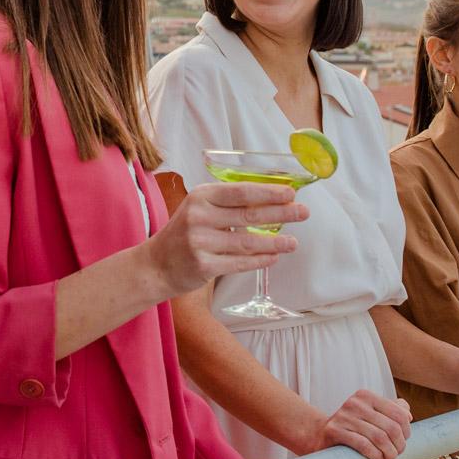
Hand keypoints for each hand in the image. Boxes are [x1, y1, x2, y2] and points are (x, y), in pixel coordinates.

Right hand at [146, 182, 305, 296]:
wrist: (155, 265)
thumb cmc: (183, 234)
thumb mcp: (198, 209)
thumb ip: (226, 204)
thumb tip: (268, 200)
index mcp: (200, 197)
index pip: (240, 192)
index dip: (268, 192)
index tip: (291, 192)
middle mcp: (199, 217)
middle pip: (249, 215)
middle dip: (281, 213)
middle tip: (303, 212)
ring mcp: (200, 242)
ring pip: (248, 242)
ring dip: (276, 242)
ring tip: (294, 242)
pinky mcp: (203, 266)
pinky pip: (240, 263)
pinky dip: (260, 260)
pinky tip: (274, 257)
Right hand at [299, 389, 411, 458]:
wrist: (319, 435)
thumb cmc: (351, 428)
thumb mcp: (370, 414)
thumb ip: (390, 410)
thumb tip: (407, 413)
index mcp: (366, 396)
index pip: (399, 413)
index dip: (407, 431)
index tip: (403, 442)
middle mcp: (355, 402)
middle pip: (391, 427)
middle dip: (399, 445)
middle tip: (396, 455)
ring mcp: (344, 415)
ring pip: (379, 437)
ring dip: (389, 453)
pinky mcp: (335, 430)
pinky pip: (363, 445)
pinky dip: (375, 455)